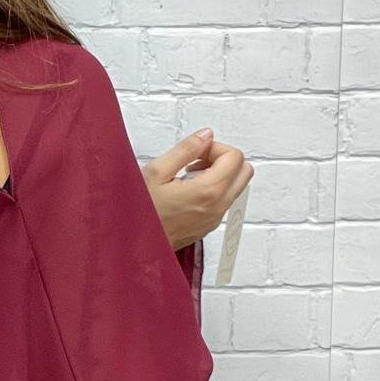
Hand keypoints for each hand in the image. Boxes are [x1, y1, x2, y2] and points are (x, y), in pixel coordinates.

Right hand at [144, 129, 253, 252]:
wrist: (135, 244)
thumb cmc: (141, 213)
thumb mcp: (157, 172)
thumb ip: (186, 149)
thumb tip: (205, 136)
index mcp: (208, 191)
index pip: (233, 156)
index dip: (214, 147)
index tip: (195, 152)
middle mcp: (217, 206)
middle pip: (244, 170)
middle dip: (223, 159)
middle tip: (199, 160)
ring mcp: (215, 217)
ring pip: (236, 186)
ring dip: (219, 174)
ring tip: (189, 175)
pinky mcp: (209, 225)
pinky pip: (224, 200)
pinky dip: (213, 189)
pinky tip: (188, 190)